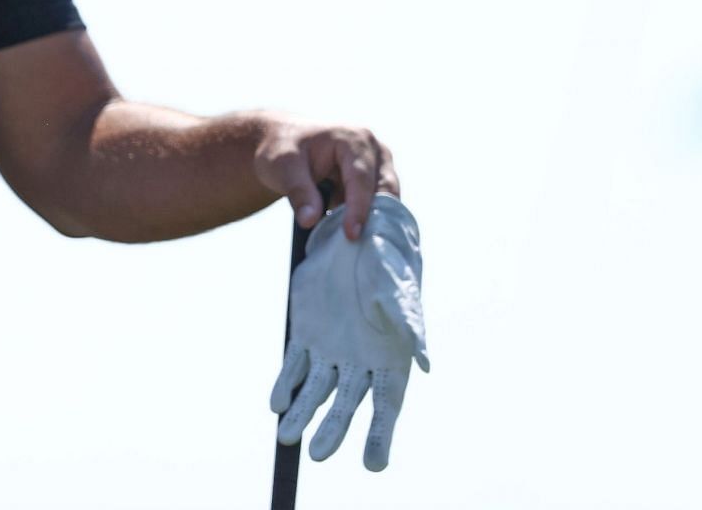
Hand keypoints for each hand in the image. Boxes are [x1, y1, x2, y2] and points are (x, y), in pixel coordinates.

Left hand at [253, 119, 397, 238]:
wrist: (282, 142)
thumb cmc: (283, 148)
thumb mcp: (283, 167)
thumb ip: (298, 193)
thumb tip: (310, 221)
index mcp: (352, 139)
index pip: (361, 178)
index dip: (358, 208)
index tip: (351, 234)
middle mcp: (372, 148)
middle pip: (384, 188)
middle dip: (375, 216)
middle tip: (360, 245)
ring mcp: (377, 163)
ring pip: (386, 198)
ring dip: (373, 219)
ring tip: (354, 243)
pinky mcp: (374, 179)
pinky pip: (378, 203)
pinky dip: (366, 219)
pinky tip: (350, 234)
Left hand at [270, 194, 428, 470]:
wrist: (358, 236)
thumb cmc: (389, 264)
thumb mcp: (398, 291)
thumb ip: (409, 326)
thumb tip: (425, 364)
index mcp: (390, 357)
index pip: (387, 405)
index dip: (381, 434)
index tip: (373, 465)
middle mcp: (360, 361)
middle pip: (346, 405)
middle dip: (333, 430)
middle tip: (317, 455)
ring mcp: (331, 349)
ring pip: (315, 390)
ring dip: (302, 413)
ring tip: (286, 437)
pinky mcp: (306, 333)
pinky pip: (294, 365)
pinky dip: (286, 383)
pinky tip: (276, 402)